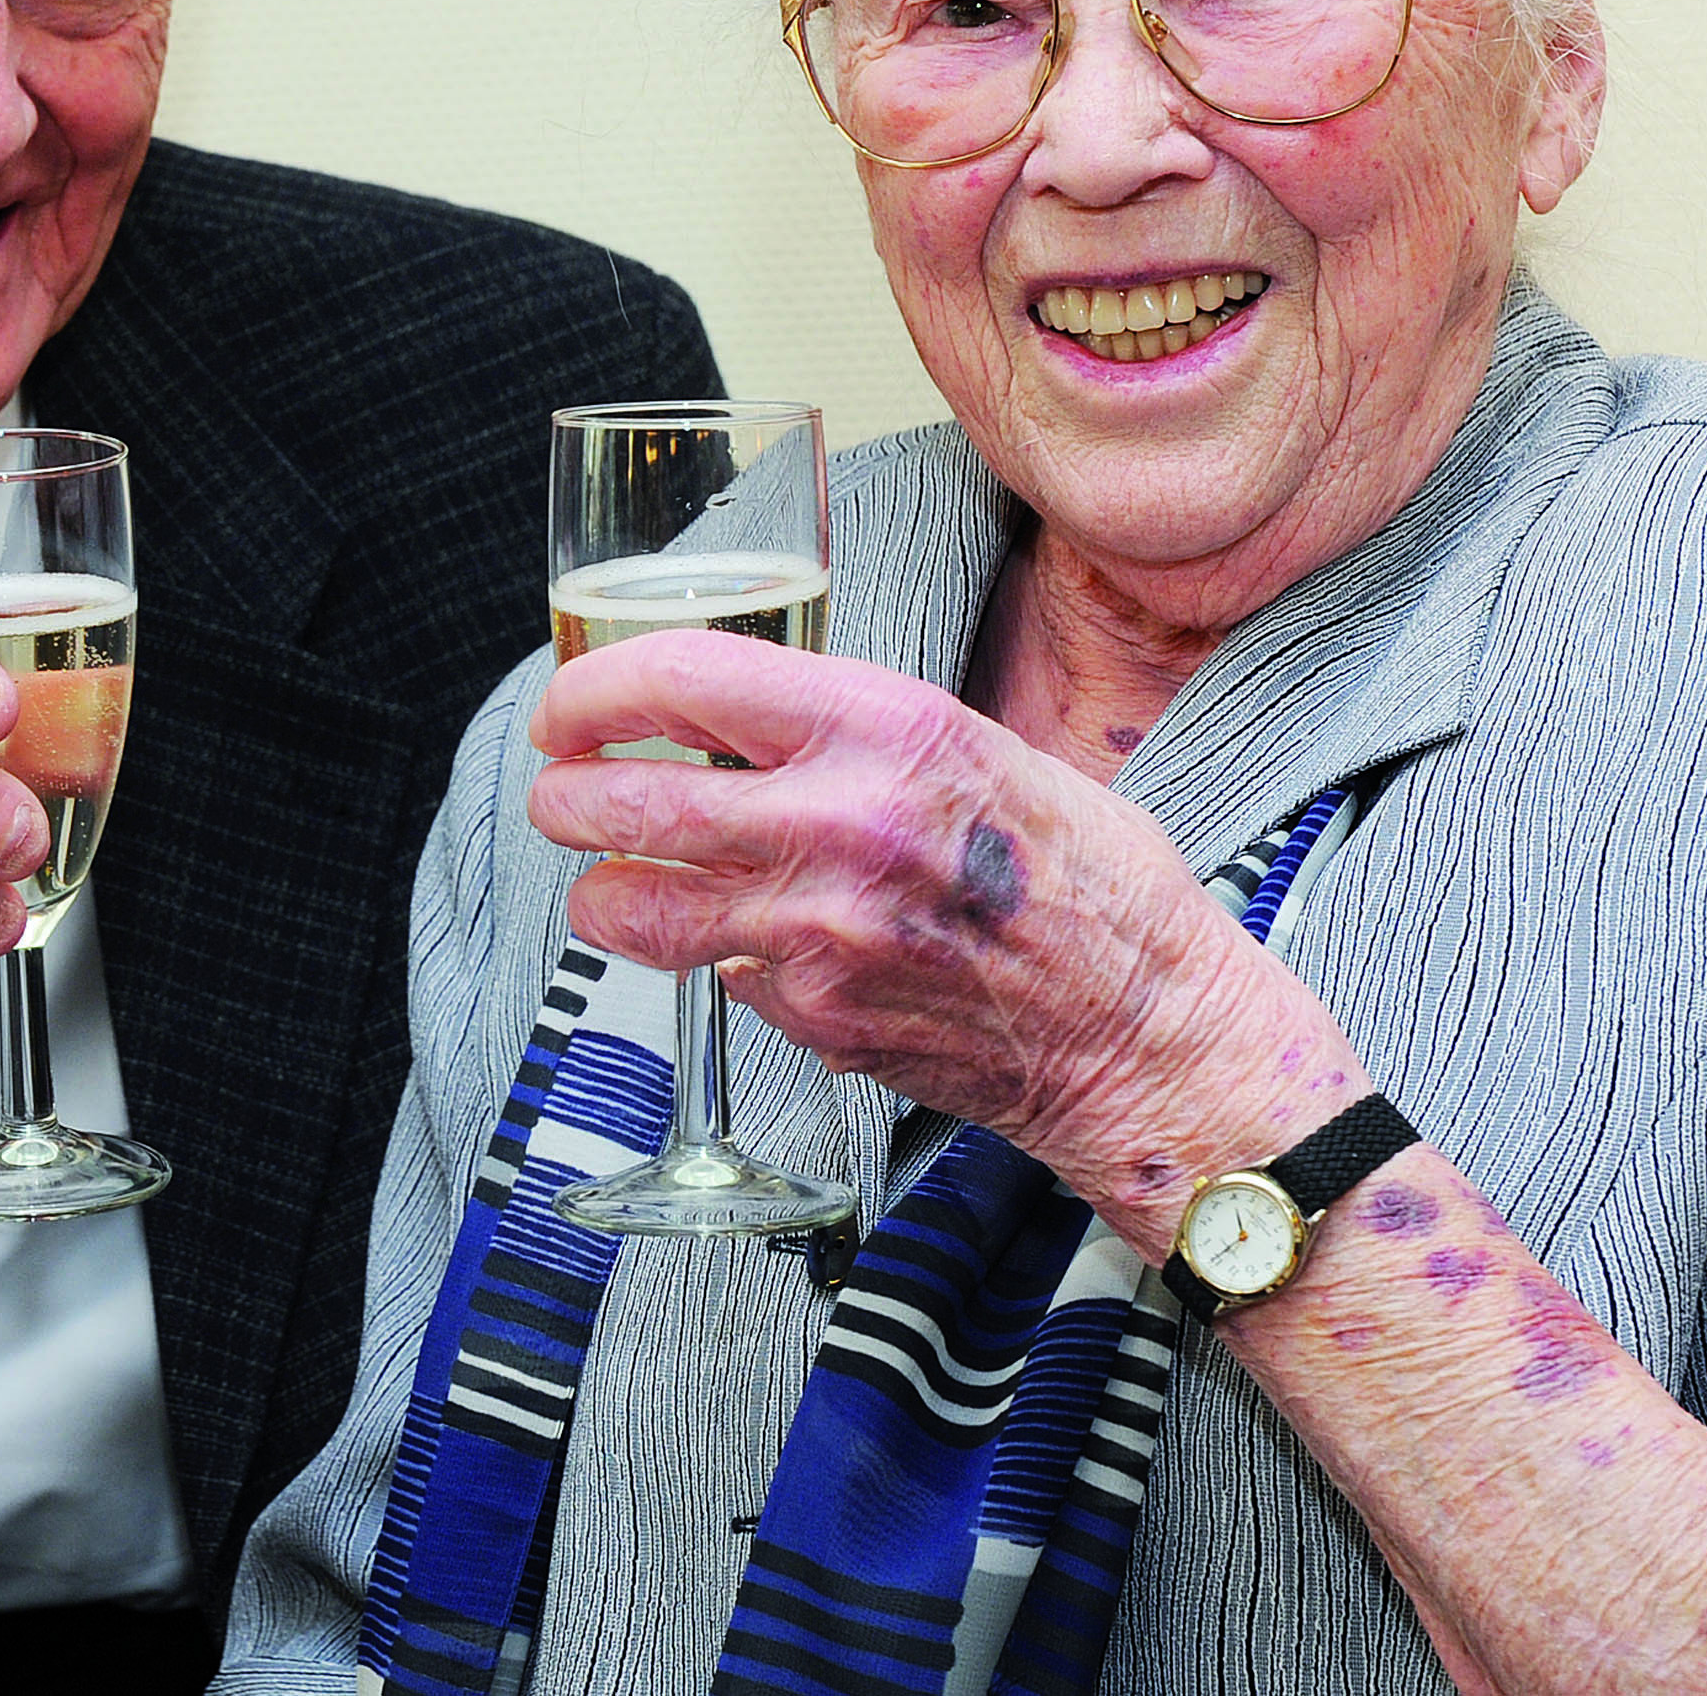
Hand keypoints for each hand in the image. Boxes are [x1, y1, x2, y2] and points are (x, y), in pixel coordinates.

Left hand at [524, 629, 1364, 1229]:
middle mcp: (839, 822)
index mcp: (884, 727)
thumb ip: (856, 733)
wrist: (1147, 1028)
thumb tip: (742, 723)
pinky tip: (753, 950)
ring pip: (636, 908)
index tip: (570, 704)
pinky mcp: (813, 1016)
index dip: (596, 688)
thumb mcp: (978, 748)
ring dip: (600, 892)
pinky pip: (718, 977)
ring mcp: (818, 930)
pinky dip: (715, 962)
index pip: (681, 677)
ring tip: (604, 883)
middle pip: (627, 800)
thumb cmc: (1086, 878)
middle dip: (567, 795)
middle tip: (559, 793)